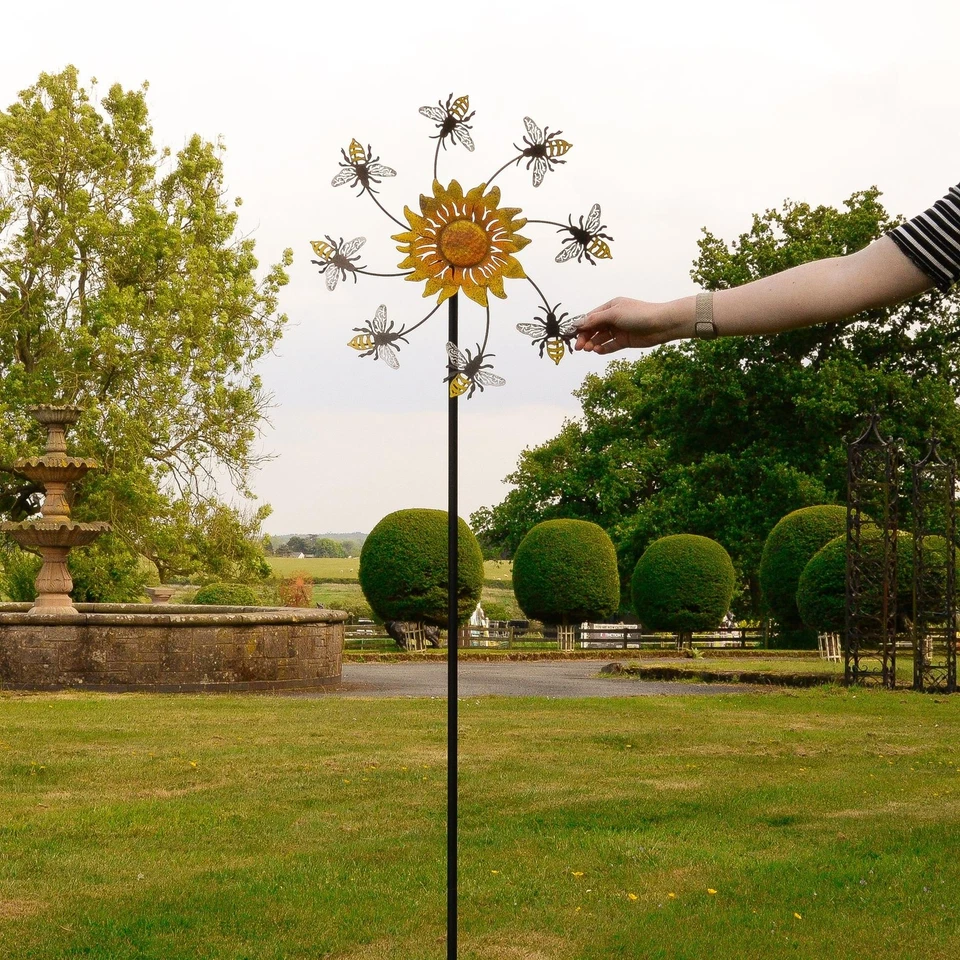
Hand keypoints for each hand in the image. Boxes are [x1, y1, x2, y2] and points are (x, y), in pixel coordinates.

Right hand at [573, 297, 688, 353]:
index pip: (591, 317)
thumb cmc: (638, 314)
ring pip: (601, 338)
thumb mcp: (614, 314)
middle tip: (579, 347)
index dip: (580, 326)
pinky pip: (610, 346)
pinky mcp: (625, 341)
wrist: (661, 324)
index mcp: (610, 307)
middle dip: (585, 337)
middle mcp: (613, 318)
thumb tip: (578, 323)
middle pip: (594, 329)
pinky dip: (603, 349)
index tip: (571, 335)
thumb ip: (595, 320)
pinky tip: (597, 351)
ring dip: (593, 343)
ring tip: (588, 349)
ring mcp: (619, 330)